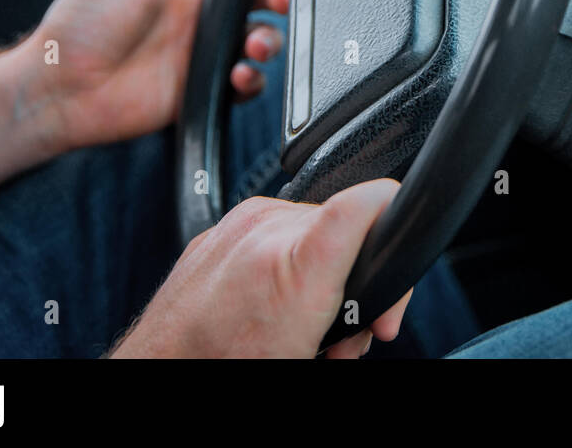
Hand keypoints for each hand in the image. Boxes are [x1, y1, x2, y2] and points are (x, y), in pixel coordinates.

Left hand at [23, 0, 292, 153]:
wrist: (60, 90)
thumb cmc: (78, 25)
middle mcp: (200, 11)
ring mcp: (204, 50)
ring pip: (261, 38)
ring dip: (270, 39)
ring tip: (255, 44)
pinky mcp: (204, 87)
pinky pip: (246, 83)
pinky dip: (253, 80)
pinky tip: (239, 75)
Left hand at [111, 180, 412, 357]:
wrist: (166, 371)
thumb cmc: (232, 365)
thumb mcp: (315, 348)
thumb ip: (359, 310)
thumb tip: (385, 301)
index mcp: (297, 266)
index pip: (369, 199)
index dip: (398, 206)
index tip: (406, 229)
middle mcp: (267, 231)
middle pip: (348, 223)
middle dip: (358, 271)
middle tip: (344, 326)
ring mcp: (238, 224)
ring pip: (313, 225)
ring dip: (322, 267)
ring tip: (305, 320)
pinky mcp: (219, 228)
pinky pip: (275, 228)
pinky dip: (286, 258)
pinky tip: (276, 301)